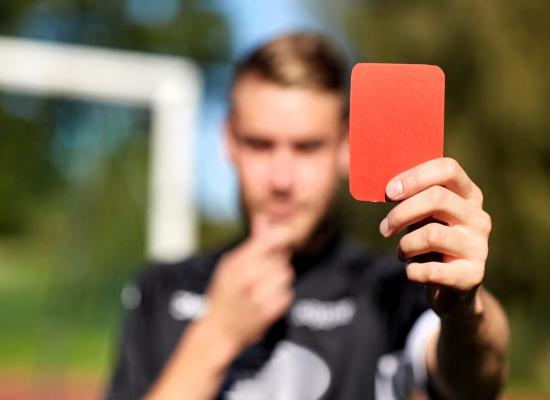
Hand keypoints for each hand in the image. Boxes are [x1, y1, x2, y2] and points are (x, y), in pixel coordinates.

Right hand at [203, 216, 294, 350]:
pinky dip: (282, 294)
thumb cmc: (223, 293)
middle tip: (264, 270)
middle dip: (277, 262)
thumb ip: (250, 244)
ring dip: (280, 278)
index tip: (285, 236)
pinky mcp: (270, 312)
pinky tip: (267, 298)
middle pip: (281, 258)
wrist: (218, 331)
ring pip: (286, 275)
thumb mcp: (230, 265)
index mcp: (238, 263)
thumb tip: (264, 219)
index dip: (282, 235)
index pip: (269, 241)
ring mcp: (260, 296)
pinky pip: (288, 293)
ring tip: (264, 285)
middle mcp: (249, 278)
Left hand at [380, 157, 491, 319]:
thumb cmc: (431, 241)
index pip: (448, 169)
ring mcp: (479, 247)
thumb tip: (386, 187)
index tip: (389, 191)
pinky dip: (412, 271)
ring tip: (402, 253)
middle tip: (384, 228)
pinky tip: (412, 271)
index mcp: (469, 195)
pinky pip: (431, 270)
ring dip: (405, 245)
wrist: (452, 287)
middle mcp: (479, 218)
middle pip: (437, 198)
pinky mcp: (472, 275)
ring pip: (432, 234)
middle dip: (401, 213)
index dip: (415, 177)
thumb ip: (412, 197)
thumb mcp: (424, 215)